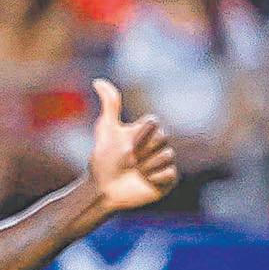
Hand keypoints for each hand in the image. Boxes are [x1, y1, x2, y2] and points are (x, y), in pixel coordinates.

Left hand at [88, 79, 178, 211]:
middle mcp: (157, 145)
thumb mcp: (106, 129)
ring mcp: (164, 162)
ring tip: (134, 172)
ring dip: (146, 165)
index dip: (140, 134)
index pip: (154, 123)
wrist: (103, 188)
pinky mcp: (168, 180)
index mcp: (146, 132)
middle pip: (163, 138)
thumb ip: (110, 105)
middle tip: (128, 160)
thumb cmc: (103, 159)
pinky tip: (143, 182)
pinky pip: (170, 173)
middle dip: (142, 150)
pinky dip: (155, 178)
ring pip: (167, 156)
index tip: (125, 144)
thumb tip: (98, 81)